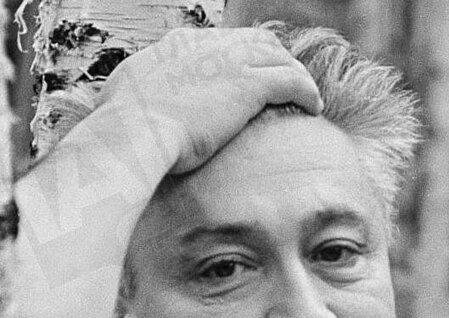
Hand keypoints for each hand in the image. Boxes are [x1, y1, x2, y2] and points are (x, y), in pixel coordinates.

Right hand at [98, 27, 322, 172]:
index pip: (219, 43)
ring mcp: (229, 61)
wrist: (134, 133)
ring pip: (277, 56)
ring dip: (294, 73)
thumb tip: (127, 107)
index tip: (247, 76)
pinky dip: (306, 90)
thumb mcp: (125, 101)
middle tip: (283, 80)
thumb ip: (138, 97)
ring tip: (304, 94)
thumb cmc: (123, 129)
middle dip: (272, 58)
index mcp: (177, 46)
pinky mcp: (249, 85)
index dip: (239, 57)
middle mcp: (206, 45)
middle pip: (254, 41)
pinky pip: (291, 81)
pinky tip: (313, 106)